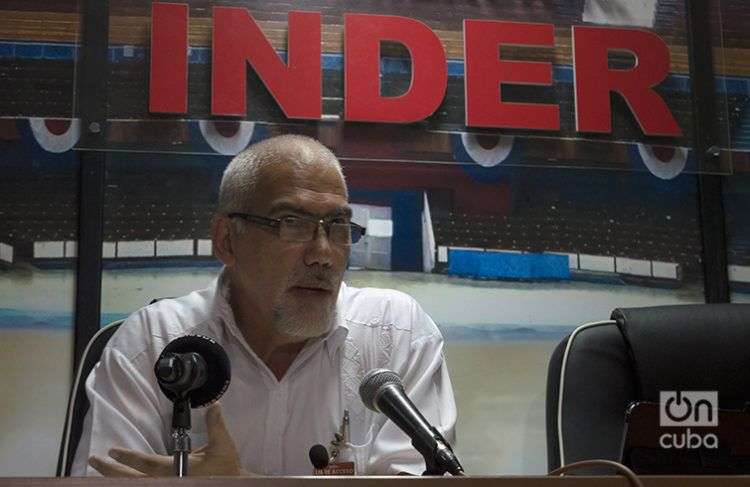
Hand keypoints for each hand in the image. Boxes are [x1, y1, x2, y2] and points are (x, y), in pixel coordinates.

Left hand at [89, 402, 251, 476]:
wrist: (232, 483)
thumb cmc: (226, 467)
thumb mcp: (223, 445)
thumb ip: (216, 425)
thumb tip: (214, 406)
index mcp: (179, 470)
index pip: (149, 464)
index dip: (129, 458)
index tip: (113, 451)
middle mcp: (169, 481)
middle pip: (133, 479)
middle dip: (112, 470)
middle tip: (95, 460)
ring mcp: (167, 486)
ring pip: (134, 485)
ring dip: (115, 478)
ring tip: (99, 469)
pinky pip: (142, 486)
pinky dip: (128, 482)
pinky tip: (118, 479)